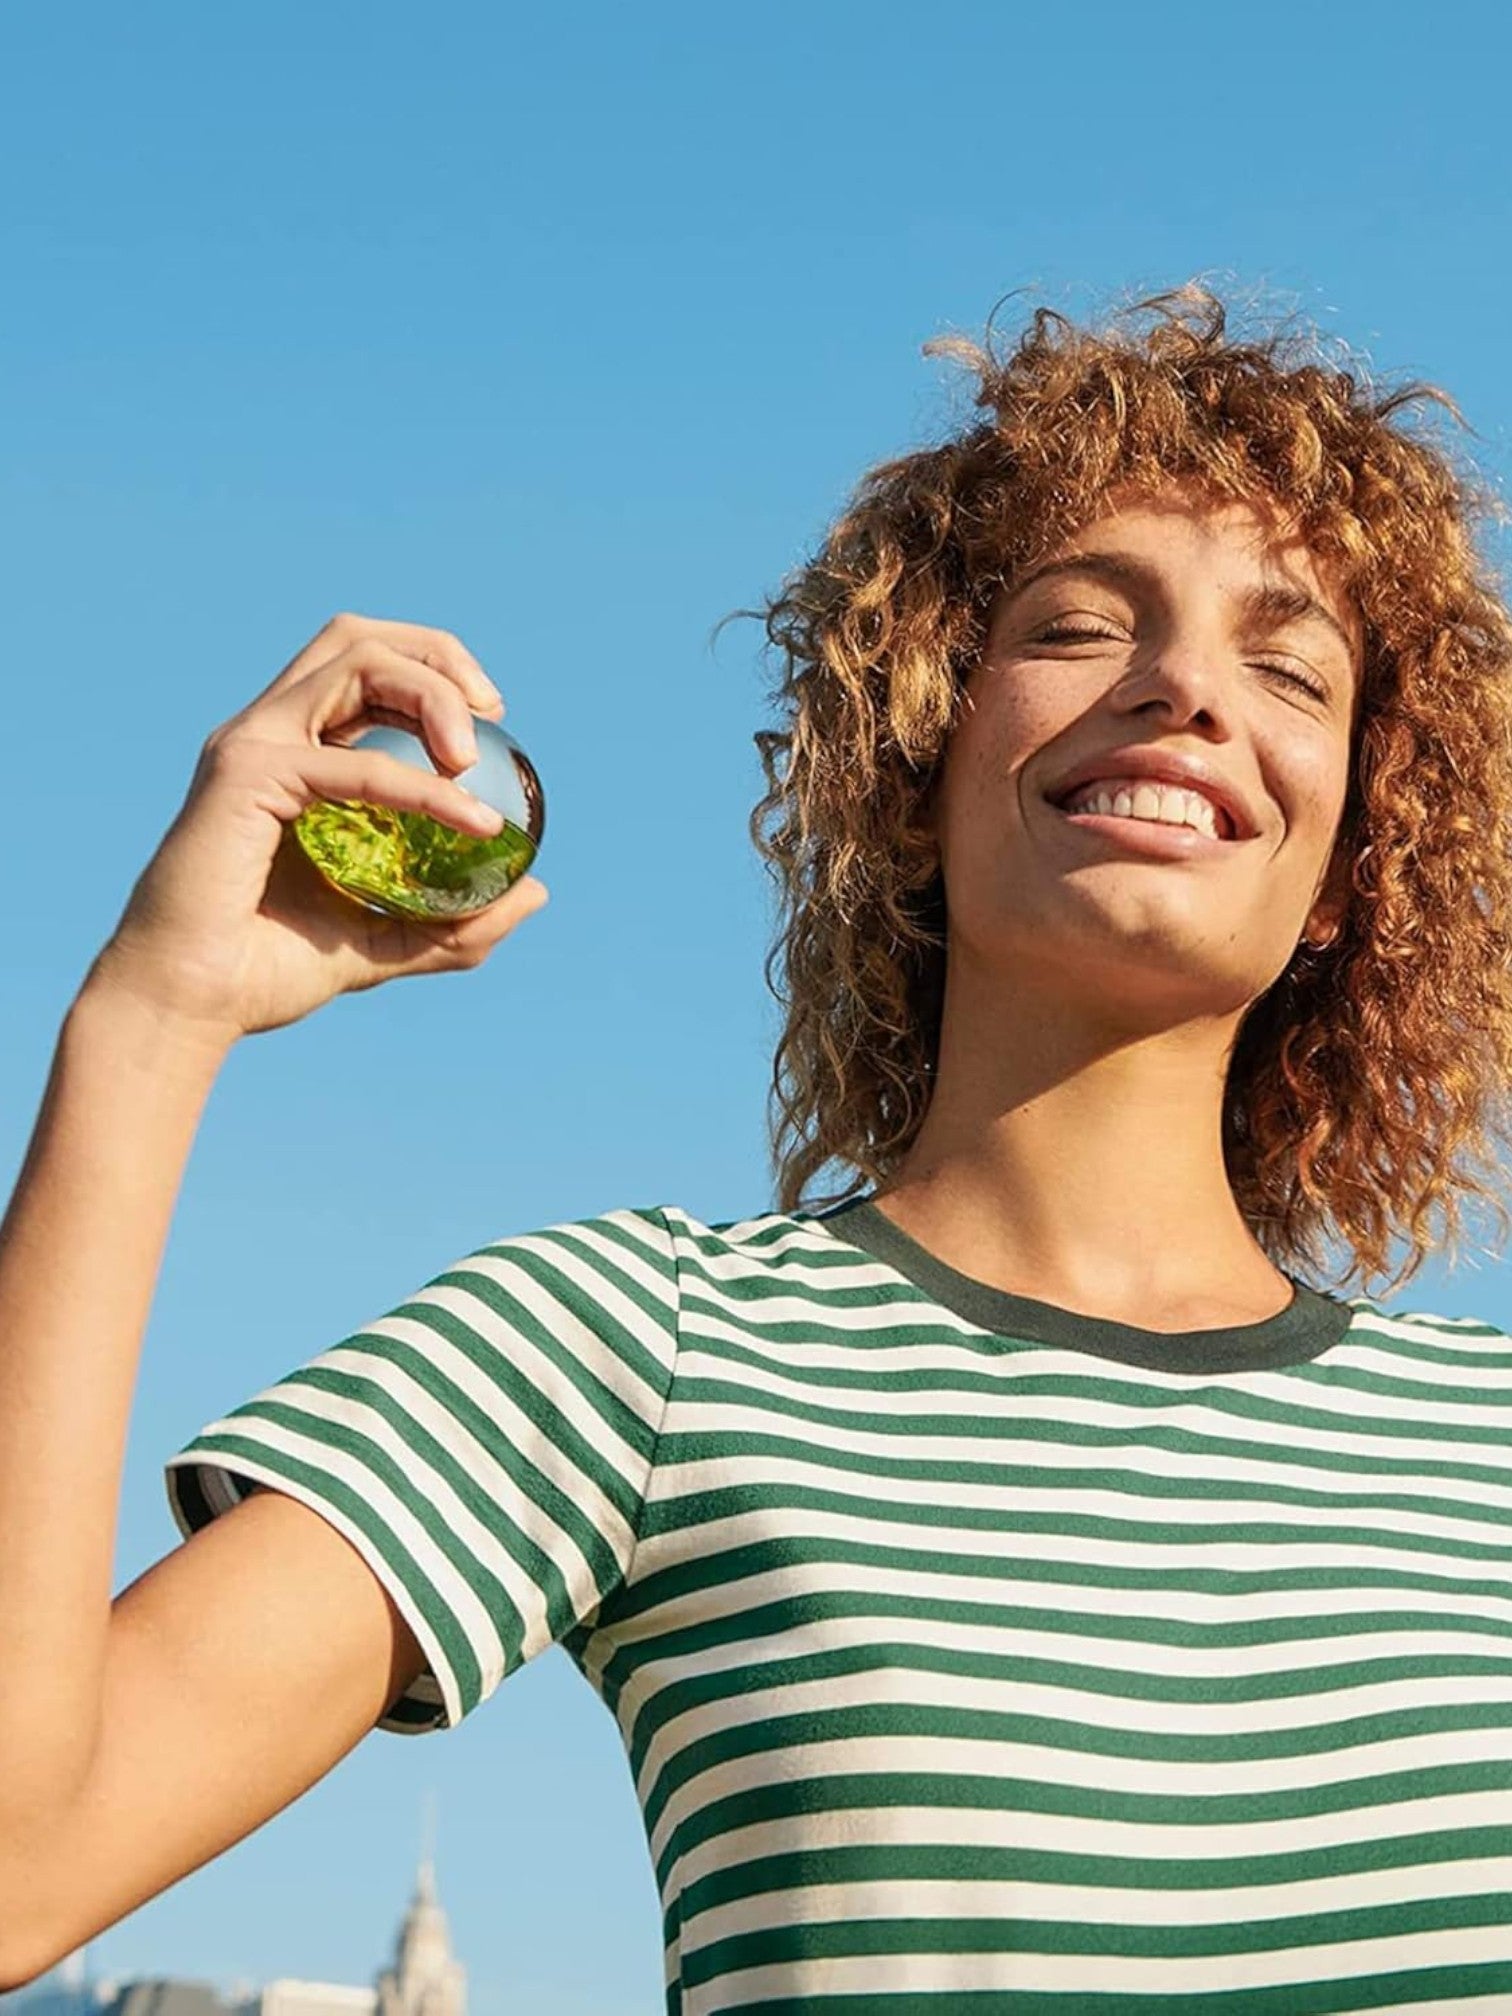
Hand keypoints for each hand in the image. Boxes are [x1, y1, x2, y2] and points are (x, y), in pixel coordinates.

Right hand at [85, 613, 548, 1044]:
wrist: (189, 1006)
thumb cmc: (264, 973)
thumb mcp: (384, 943)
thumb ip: (456, 925)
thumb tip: (536, 893)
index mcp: (292, 753)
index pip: (365, 668)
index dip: (436, 673)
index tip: (492, 723)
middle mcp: (268, 733)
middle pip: (358, 637)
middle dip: (440, 656)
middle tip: (493, 714)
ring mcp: (252, 744)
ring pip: (355, 659)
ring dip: (433, 692)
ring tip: (472, 757)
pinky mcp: (245, 773)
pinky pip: (355, 762)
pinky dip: (422, 786)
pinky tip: (469, 819)